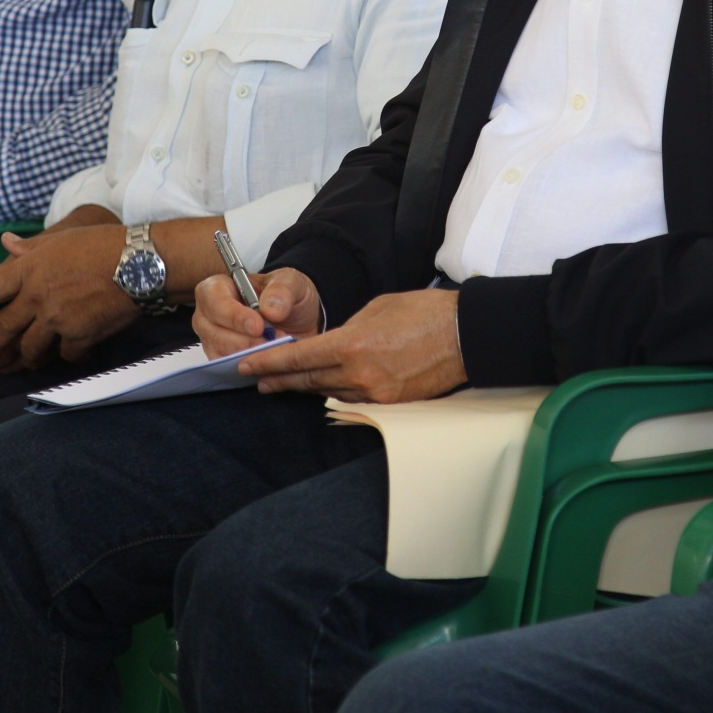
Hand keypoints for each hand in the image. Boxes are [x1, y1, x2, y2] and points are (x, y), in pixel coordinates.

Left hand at [0, 225, 136, 372]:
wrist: (142, 263)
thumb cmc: (104, 245)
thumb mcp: (62, 239)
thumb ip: (30, 248)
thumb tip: (7, 244)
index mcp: (29, 268)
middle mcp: (37, 295)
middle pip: (2, 329)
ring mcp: (56, 318)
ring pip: (29, 348)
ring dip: (26, 355)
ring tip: (27, 358)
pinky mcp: (79, 335)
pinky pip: (64, 354)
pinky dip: (65, 354)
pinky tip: (72, 349)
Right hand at [192, 266, 323, 357]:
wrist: (299, 321)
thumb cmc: (288, 297)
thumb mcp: (292, 282)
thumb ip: (282, 290)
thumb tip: (269, 310)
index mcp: (219, 286)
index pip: (214, 299)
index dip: (234, 315)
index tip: (258, 327)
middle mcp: (208, 313)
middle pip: (214, 331)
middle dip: (245, 340)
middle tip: (273, 340)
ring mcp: (211, 338)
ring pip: (220, 352)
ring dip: (250, 354)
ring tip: (274, 348)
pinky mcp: (220, 359)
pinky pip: (227, 368)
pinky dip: (249, 366)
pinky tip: (267, 359)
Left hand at [231, 288, 465, 403]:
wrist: (465, 335)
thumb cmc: (424, 313)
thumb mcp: (377, 308)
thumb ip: (348, 328)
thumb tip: (331, 343)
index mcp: (352, 344)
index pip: (299, 358)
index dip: (269, 364)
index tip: (247, 367)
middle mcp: (359, 374)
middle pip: (309, 381)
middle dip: (281, 380)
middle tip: (258, 381)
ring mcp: (376, 393)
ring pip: (330, 393)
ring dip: (307, 387)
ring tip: (286, 384)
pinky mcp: (392, 404)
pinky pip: (354, 399)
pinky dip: (337, 393)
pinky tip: (325, 389)